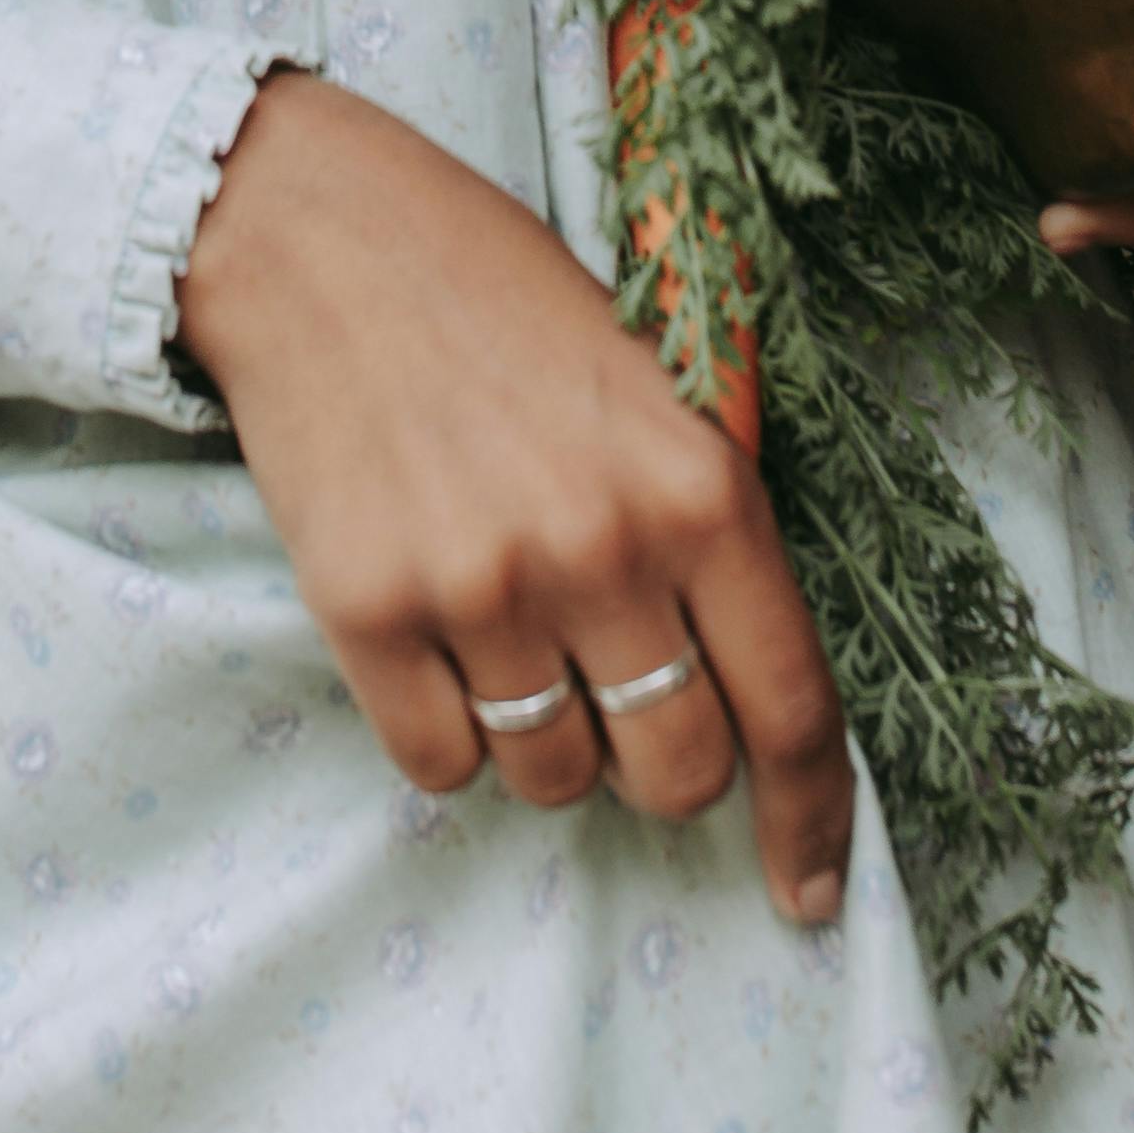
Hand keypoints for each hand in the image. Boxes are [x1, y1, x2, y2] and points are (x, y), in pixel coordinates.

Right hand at [175, 66, 854, 920]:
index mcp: (700, 485)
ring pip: (553, 778)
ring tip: (511, 631)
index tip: (808, 896)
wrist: (321, 236)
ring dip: (547, 741)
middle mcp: (603, 547)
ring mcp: (480, 585)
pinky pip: (439, 765)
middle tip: (619, 694)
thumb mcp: (653, 382)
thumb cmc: (500, 298)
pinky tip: (434, 636)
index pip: (791, 706)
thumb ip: (704, 524)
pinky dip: (446, 733)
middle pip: (676, 769)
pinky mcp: (368, 609)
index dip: (811, 822)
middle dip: (659, 761)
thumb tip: (745, 691)